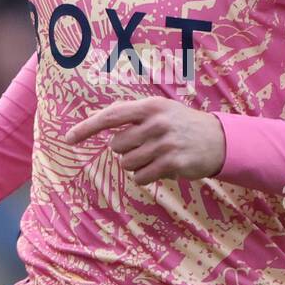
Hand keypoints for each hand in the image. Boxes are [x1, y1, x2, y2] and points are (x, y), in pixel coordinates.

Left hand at [63, 97, 225, 185]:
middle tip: (145, 146)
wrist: (217, 140)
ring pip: (127, 163)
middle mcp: (155, 123)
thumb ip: (132, 114)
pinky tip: (162, 167)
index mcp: (149, 107)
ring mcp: (164, 144)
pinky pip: (140, 177)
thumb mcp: (160, 110)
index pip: (109, 116)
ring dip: (136, 164)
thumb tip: (99, 123)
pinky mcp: (171, 164)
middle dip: (125, 150)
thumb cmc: (181, 124)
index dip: (86, 128)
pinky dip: (146, 176)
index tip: (68, 139)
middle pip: (116, 145)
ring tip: (156, 156)